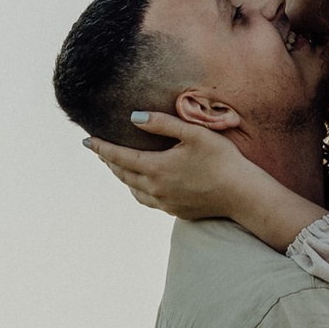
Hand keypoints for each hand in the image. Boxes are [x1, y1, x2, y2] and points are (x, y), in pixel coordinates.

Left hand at [87, 119, 267, 221]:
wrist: (242, 194)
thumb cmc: (222, 159)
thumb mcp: (193, 134)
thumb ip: (162, 123)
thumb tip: (134, 117)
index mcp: (156, 168)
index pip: (118, 157)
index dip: (101, 148)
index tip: (86, 140)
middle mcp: (155, 188)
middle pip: (122, 173)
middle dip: (108, 160)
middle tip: (98, 149)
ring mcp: (164, 203)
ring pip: (132, 188)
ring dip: (121, 175)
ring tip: (116, 164)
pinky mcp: (175, 211)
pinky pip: (146, 199)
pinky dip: (136, 188)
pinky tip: (140, 183)